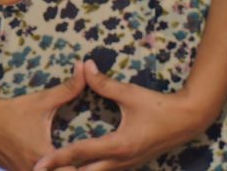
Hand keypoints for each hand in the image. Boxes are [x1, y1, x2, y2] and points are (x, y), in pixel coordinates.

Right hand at [0, 63, 86, 170]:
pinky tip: (50, 164)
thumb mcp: (42, 100)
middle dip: (70, 168)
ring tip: (68, 161)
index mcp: (43, 156)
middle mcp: (32, 170)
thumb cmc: (13, 111)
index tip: (89, 154)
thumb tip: (84, 67)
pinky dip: (44, 170)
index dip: (81, 164)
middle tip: (82, 159)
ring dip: (56, 170)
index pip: (69, 170)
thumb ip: (67, 88)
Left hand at [33, 61, 212, 170]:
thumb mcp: (130, 93)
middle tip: (39, 170)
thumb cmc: (160, 106)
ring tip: (55, 170)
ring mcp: (125, 166)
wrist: (188, 121)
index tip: (37, 163)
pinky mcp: (129, 165)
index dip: (55, 158)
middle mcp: (119, 162)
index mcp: (117, 145)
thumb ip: (105, 83)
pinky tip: (78, 168)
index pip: (78, 153)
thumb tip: (84, 67)